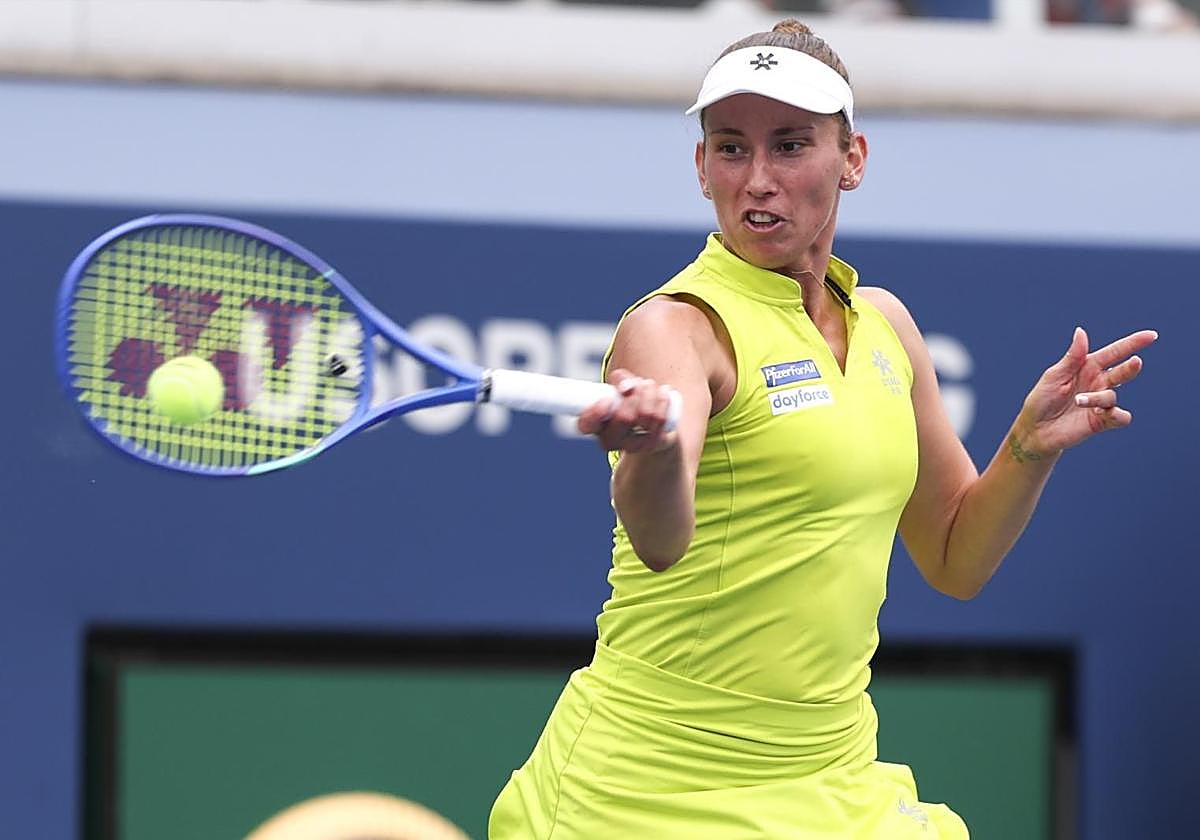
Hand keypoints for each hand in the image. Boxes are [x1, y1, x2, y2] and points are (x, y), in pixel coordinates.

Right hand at [576, 368, 677, 452]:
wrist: (650, 425)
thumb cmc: (628, 401)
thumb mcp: (620, 387)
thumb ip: (620, 380)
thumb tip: (627, 386)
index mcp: (595, 425)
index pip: (586, 424)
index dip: (595, 413)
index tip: (607, 399)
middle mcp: (611, 440)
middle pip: (624, 418)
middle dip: (634, 393)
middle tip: (637, 383)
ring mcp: (632, 446)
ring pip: (645, 415)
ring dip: (650, 392)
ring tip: (650, 385)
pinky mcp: (652, 444)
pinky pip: (660, 420)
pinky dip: (663, 401)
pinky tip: (664, 392)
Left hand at [1016, 326, 1157, 456]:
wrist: (1036, 429)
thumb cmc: (1042, 399)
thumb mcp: (1054, 375)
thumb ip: (1072, 357)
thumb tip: (1081, 331)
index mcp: (1087, 367)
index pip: (1114, 353)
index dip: (1132, 343)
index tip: (1151, 335)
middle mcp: (1098, 383)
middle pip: (1123, 371)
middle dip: (1131, 367)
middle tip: (1135, 361)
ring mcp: (1100, 403)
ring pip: (1112, 396)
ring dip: (1096, 398)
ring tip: (1079, 401)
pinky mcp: (1102, 421)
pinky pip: (1121, 417)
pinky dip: (1115, 415)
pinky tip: (1101, 413)